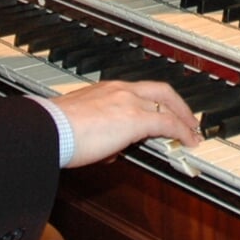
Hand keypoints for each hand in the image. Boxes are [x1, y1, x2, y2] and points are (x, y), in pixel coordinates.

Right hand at [53, 80, 199, 166]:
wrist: (48, 130)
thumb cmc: (55, 130)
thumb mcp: (82, 124)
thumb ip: (101, 132)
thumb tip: (111, 149)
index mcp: (106, 90)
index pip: (139, 91)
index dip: (155, 102)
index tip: (161, 111)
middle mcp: (120, 90)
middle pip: (161, 91)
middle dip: (178, 105)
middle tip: (188, 118)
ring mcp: (128, 102)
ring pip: (166, 105)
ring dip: (182, 119)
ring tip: (191, 133)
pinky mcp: (134, 119)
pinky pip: (167, 124)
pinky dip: (181, 132)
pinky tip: (189, 141)